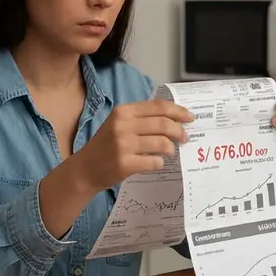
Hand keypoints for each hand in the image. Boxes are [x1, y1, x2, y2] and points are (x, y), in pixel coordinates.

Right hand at [78, 99, 193, 192]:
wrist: (85, 169)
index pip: (158, 106)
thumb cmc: (106, 145)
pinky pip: (154, 161)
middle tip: (185, 137)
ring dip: (171, 148)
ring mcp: (123, 145)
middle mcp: (123, 125)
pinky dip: (160, 162)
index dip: (178, 111)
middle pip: (163, 124)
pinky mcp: (125, 163)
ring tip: (170, 151)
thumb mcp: (119, 124)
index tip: (190, 117)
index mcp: (123, 112)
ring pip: (162, 143)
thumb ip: (142, 118)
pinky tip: (156, 162)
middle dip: (179, 131)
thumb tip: (174, 119)